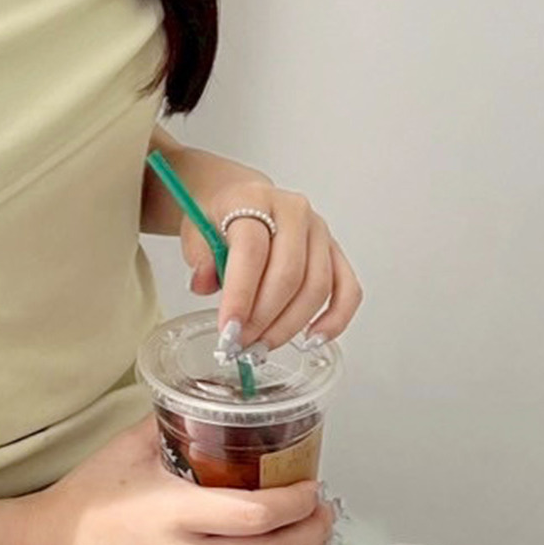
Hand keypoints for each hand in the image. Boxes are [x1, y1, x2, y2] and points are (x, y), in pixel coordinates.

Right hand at [11, 414, 338, 544]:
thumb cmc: (85, 500)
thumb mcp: (126, 450)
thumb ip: (171, 424)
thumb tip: (206, 399)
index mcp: (177, 514)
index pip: (259, 515)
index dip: (297, 503)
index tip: (311, 485)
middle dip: (312, 532)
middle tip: (325, 510)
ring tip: (319, 543)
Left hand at [180, 161, 363, 353]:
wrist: (241, 198)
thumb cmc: (220, 215)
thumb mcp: (195, 228)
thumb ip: (198, 255)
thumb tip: (203, 284)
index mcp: (255, 199)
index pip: (252, 250)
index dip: (240, 294)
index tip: (228, 329)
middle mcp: (294, 212)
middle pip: (288, 274)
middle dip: (263, 318)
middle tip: (240, 343)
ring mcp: (319, 231)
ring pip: (317, 287)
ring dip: (289, 325)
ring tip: (262, 346)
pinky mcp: (335, 251)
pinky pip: (347, 289)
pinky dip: (335, 319)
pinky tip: (313, 339)